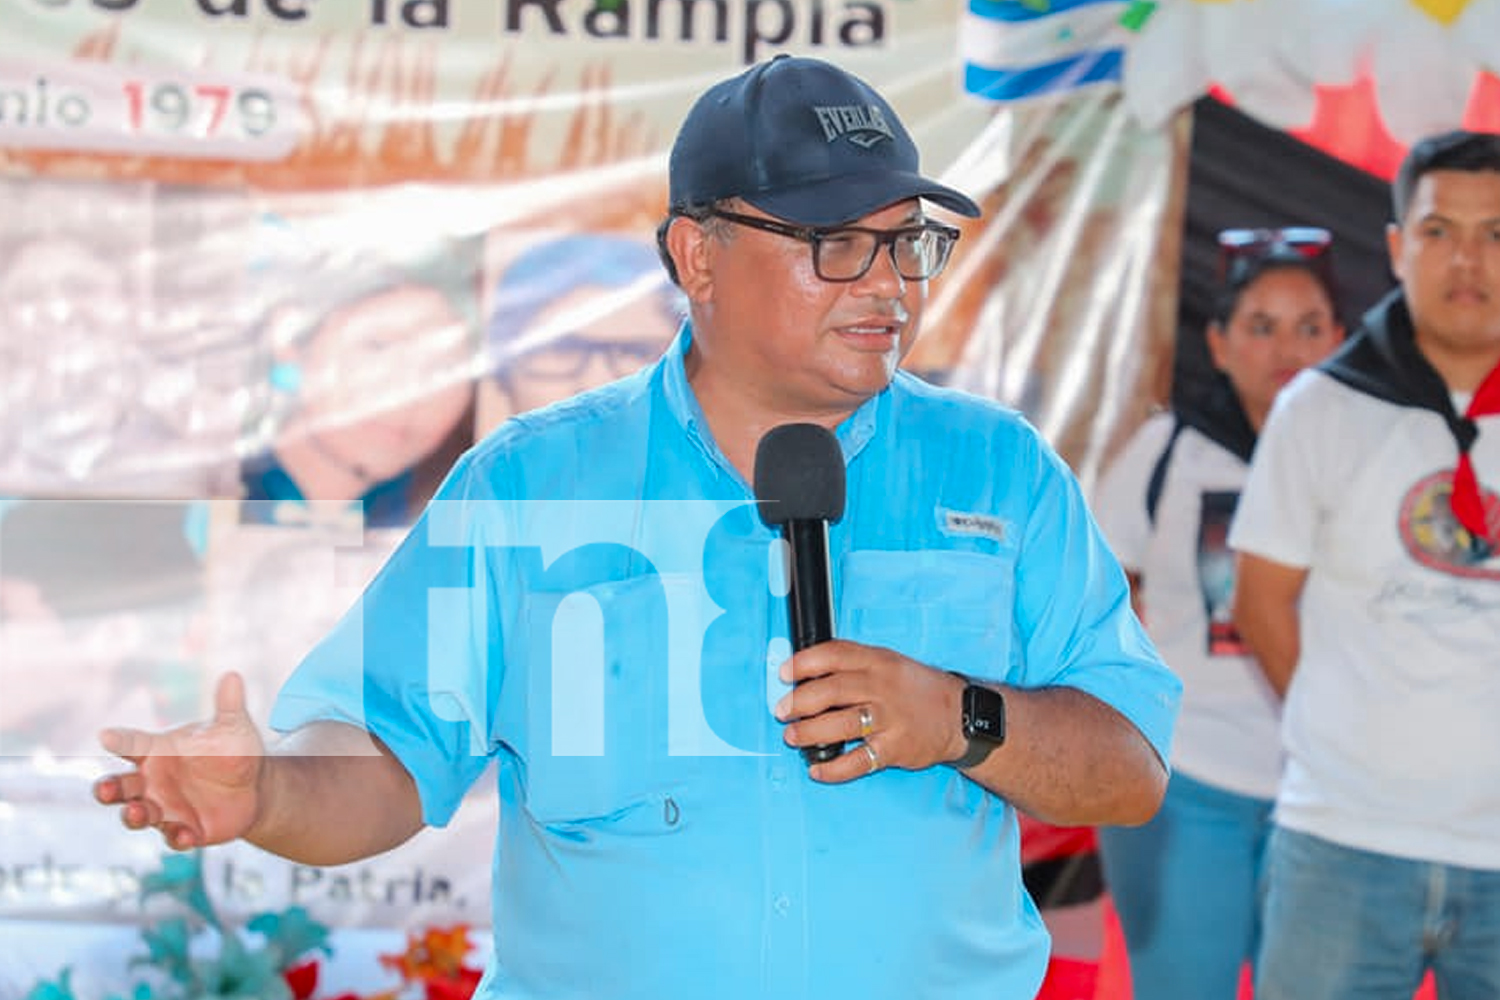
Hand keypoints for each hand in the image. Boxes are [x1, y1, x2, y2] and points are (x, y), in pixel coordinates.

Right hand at [93, 672, 265, 850]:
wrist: (255, 787)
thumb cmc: (234, 751)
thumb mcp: (234, 728)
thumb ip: (228, 706)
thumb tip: (232, 676)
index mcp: (158, 751)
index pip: (132, 743)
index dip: (118, 739)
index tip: (106, 735)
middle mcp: (152, 781)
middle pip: (118, 786)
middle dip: (108, 788)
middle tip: (107, 788)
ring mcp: (164, 808)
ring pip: (136, 814)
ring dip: (134, 815)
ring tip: (139, 811)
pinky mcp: (182, 830)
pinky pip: (173, 837)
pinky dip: (178, 837)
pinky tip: (189, 836)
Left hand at [774, 640, 966, 782]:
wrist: (959, 715)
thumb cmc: (915, 688)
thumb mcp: (889, 663)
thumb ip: (852, 666)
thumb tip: (806, 675)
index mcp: (878, 661)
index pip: (835, 654)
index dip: (804, 662)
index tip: (783, 673)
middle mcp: (883, 688)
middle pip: (832, 691)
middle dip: (800, 702)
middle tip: (782, 710)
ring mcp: (890, 719)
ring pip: (841, 725)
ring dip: (810, 733)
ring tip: (792, 737)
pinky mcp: (895, 749)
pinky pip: (858, 761)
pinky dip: (834, 769)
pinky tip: (817, 769)